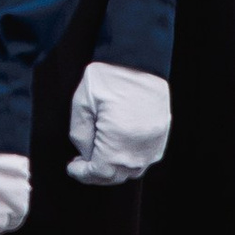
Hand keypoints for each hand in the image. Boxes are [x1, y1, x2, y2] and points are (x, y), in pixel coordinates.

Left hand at [65, 62, 171, 186]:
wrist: (137, 59)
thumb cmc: (108, 77)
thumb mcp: (82, 104)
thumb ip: (80, 135)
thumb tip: (86, 154)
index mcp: (117, 141)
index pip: (99, 172)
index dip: (83, 173)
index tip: (73, 167)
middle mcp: (138, 147)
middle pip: (116, 175)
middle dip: (97, 174)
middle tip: (83, 165)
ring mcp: (153, 142)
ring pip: (133, 170)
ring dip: (115, 169)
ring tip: (101, 158)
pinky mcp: (162, 133)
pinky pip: (147, 158)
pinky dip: (132, 160)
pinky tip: (120, 150)